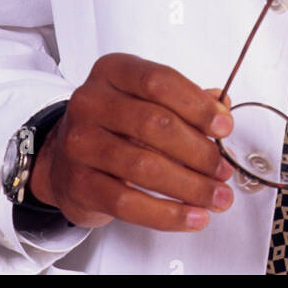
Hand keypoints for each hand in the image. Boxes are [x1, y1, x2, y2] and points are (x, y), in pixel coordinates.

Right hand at [28, 53, 234, 231]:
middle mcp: (91, 102)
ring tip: (217, 196)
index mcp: (113, 71)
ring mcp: (81, 143)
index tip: (224, 126)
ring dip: (191, 186)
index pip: (159, 81)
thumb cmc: (113, 124)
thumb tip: (222, 110)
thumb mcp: (144, 99)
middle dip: (199, 151)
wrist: (62, 158)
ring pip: (145, 167)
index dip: (197, 105)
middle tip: (223, 169)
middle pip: (155, 124)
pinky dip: (168, 214)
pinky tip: (192, 216)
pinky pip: (128, 203)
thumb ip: (185, 101)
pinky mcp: (79, 184)